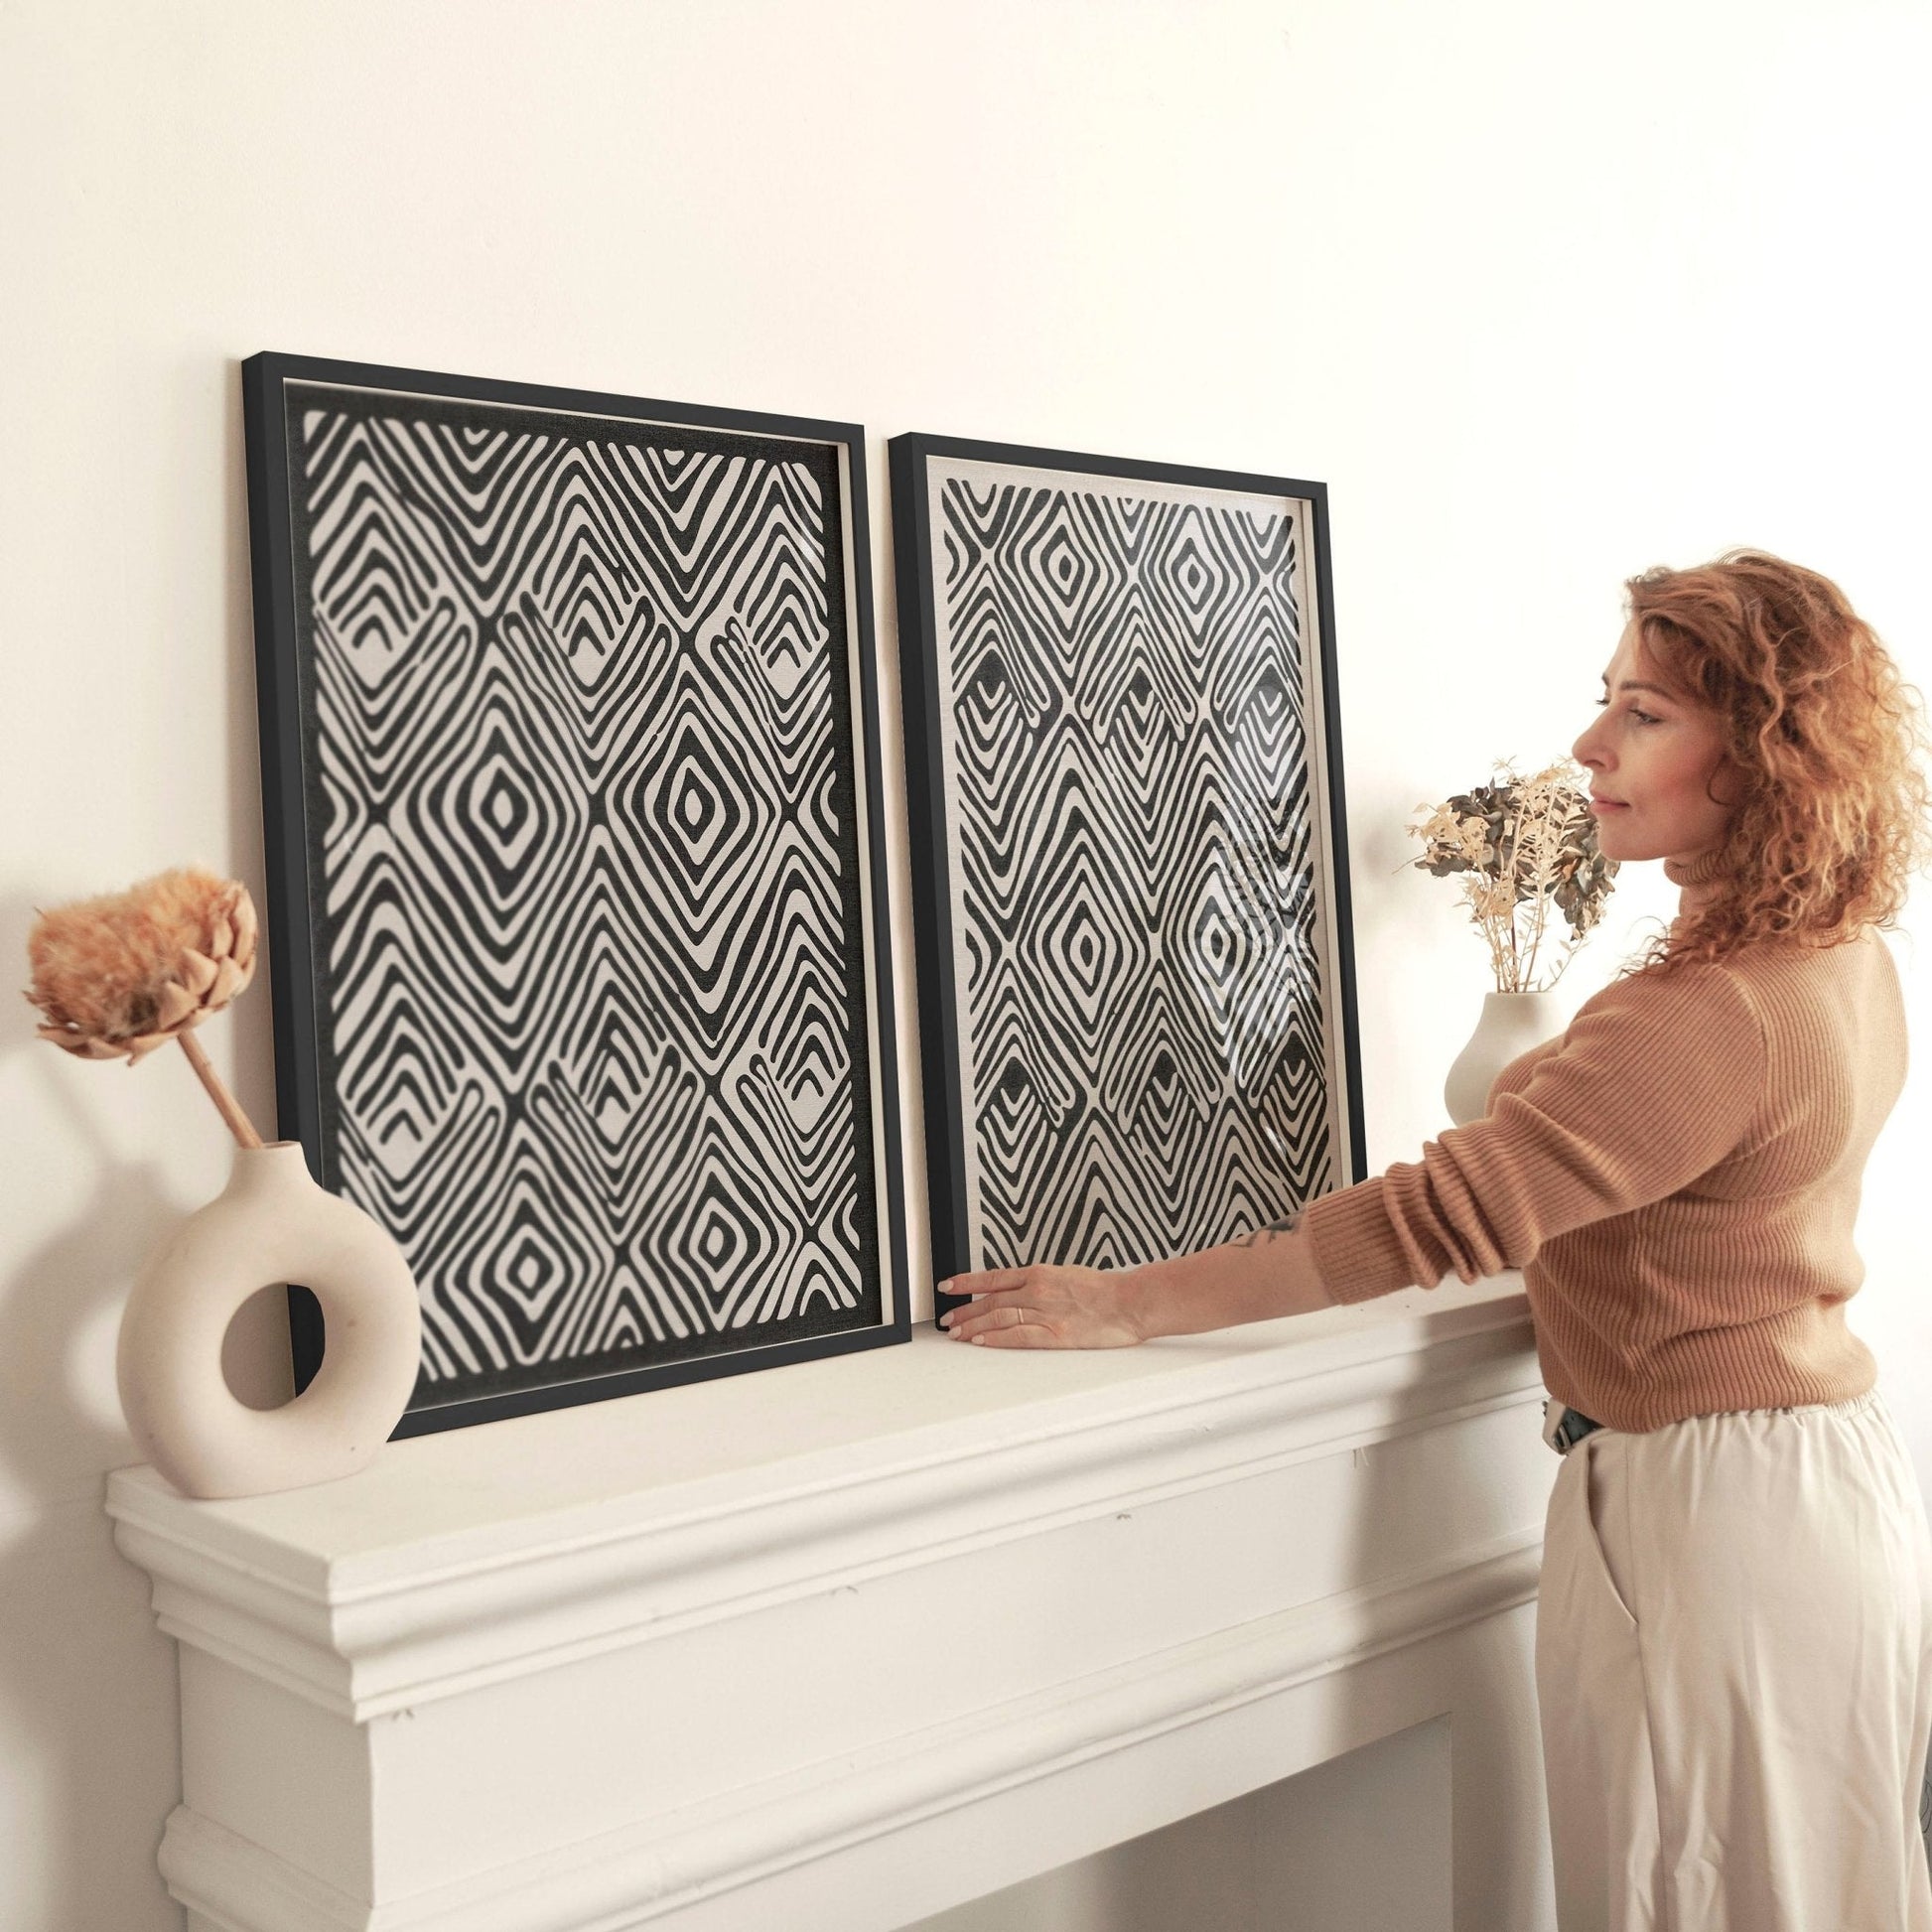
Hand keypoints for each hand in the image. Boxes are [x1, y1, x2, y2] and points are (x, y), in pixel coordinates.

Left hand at [937, 1263, 1149, 1348]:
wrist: (1130, 1302)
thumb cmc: (1103, 1289)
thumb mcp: (1065, 1275)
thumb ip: (1040, 1283)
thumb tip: (1017, 1290)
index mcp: (1039, 1273)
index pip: (992, 1277)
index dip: (966, 1282)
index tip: (948, 1286)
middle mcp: (1037, 1290)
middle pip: (990, 1300)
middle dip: (964, 1309)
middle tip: (946, 1318)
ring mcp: (1045, 1313)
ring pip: (998, 1317)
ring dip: (973, 1324)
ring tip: (956, 1332)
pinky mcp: (1055, 1335)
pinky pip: (1018, 1336)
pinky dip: (995, 1338)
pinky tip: (980, 1341)